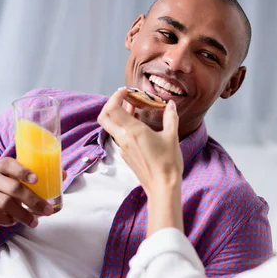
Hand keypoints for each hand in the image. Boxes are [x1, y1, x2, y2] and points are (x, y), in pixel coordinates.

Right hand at [0, 157, 55, 238]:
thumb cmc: (4, 193)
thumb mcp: (18, 184)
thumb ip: (38, 179)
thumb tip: (63, 174)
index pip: (8, 163)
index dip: (23, 171)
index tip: (37, 180)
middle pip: (12, 187)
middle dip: (33, 200)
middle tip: (46, 210)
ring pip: (4, 203)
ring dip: (23, 214)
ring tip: (34, 222)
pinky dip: (6, 220)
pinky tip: (13, 222)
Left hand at [98, 88, 183, 234]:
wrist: (162, 186)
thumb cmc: (168, 162)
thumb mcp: (172, 137)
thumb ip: (170, 117)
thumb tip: (170, 104)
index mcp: (133, 131)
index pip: (113, 108)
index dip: (116, 96)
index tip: (126, 91)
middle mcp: (123, 138)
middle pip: (104, 117)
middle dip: (111, 104)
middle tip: (125, 98)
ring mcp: (122, 148)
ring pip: (111, 126)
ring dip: (118, 115)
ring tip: (134, 108)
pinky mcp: (125, 155)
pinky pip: (118, 135)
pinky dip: (123, 126)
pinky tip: (137, 124)